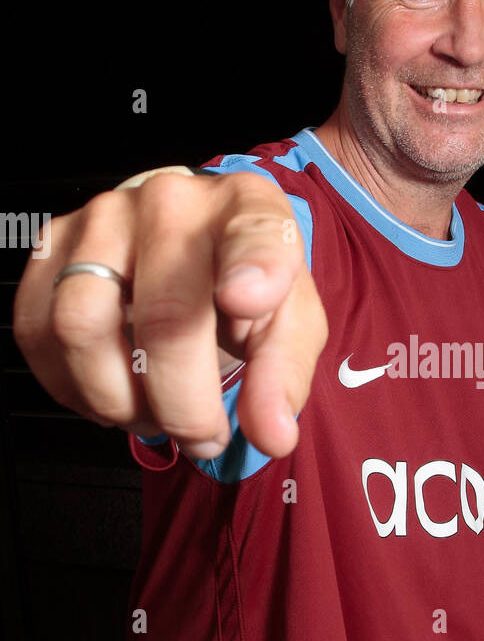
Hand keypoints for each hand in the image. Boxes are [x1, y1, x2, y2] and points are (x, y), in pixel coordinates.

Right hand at [13, 167, 327, 459]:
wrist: (187, 244)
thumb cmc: (241, 283)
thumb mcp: (287, 323)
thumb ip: (283, 376)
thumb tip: (272, 435)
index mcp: (247, 210)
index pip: (255, 234)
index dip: (252, 268)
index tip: (247, 300)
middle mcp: (171, 202)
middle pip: (164, 317)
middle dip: (183, 406)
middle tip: (203, 437)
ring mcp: (103, 217)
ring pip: (82, 327)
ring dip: (120, 401)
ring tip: (154, 415)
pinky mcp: (52, 244)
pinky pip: (39, 331)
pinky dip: (74, 387)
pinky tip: (113, 392)